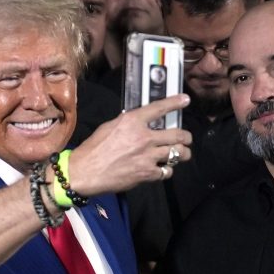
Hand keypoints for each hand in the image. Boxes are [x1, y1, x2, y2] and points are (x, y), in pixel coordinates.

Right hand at [68, 94, 192, 193]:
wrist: (85, 172)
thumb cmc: (93, 149)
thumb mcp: (110, 127)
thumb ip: (128, 124)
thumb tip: (139, 123)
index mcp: (132, 121)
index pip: (159, 108)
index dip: (175, 103)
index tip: (185, 100)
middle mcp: (144, 137)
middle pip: (177, 134)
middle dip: (186, 137)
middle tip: (187, 138)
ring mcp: (148, 156)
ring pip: (178, 153)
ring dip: (183, 154)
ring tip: (183, 154)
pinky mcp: (147, 173)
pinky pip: (167, 171)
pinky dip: (167, 170)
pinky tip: (163, 168)